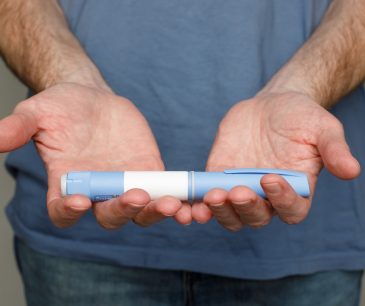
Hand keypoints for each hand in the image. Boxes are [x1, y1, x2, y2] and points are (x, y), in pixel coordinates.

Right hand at [0, 83, 191, 227]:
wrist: (93, 100)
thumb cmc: (62, 108)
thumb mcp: (37, 113)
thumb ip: (18, 128)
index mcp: (67, 185)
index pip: (63, 211)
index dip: (68, 212)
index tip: (78, 201)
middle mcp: (98, 192)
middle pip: (110, 216)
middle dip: (123, 210)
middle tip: (136, 197)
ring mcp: (126, 184)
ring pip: (142, 211)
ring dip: (157, 211)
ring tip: (174, 205)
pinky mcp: (150, 173)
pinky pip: (164, 192)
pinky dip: (177, 200)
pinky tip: (190, 201)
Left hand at [192, 91, 359, 230]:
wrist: (271, 105)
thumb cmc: (301, 117)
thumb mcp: (323, 128)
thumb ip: (334, 150)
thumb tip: (352, 170)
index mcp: (295, 190)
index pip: (291, 209)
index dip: (282, 200)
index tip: (271, 178)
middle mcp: (266, 197)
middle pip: (255, 218)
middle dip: (245, 208)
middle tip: (236, 192)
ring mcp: (240, 188)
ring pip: (229, 214)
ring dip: (220, 210)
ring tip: (212, 195)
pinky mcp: (218, 177)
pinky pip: (207, 197)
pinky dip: (200, 202)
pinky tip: (191, 200)